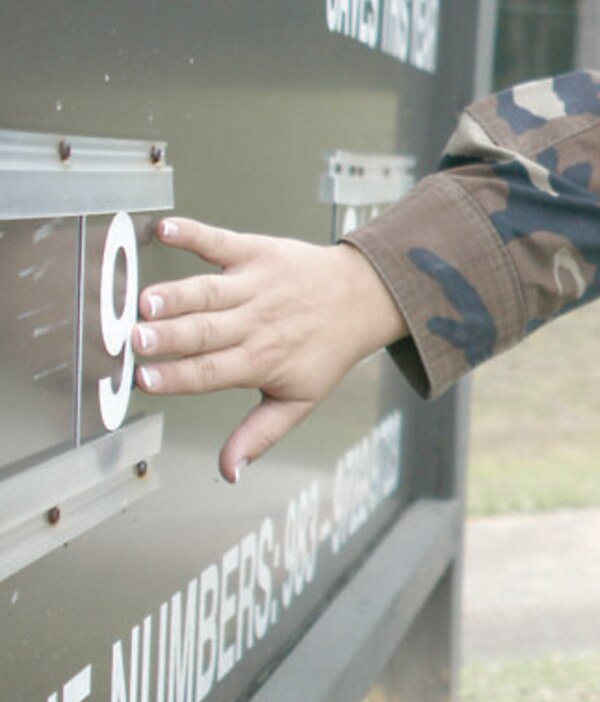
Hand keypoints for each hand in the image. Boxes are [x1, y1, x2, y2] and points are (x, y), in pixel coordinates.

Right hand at [135, 217, 408, 479]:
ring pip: (208, 291)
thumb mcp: (299, 400)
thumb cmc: (325, 350)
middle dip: (168, 337)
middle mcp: (257, 322)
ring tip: (144, 301)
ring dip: (175, 295)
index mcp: (261, 359)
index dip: (178, 378)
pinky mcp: (257, 251)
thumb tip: (230, 471)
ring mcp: (256, 284)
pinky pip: (220, 241)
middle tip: (133, 339)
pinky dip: (193, 233)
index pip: (213, 372)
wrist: (363, 297)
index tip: (146, 381)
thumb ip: (260, 434)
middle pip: (205, 331)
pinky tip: (164, 229)